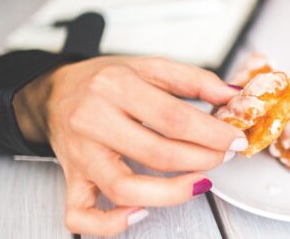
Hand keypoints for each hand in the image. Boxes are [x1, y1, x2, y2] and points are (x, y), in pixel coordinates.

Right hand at [14, 56, 245, 236]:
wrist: (55, 92)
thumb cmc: (105, 81)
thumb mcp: (150, 66)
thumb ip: (194, 80)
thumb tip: (233, 95)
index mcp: (115, 87)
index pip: (173, 118)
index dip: (212, 134)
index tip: (234, 140)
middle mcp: (93, 120)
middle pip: (157, 153)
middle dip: (202, 159)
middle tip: (223, 157)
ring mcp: (80, 154)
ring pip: (125, 188)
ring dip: (172, 193)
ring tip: (198, 182)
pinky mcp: (71, 179)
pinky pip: (81, 215)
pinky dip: (111, 224)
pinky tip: (141, 212)